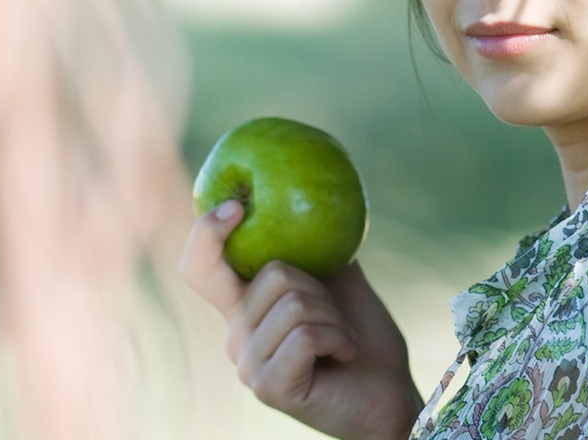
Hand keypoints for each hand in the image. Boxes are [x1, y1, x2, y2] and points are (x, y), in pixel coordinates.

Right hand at [180, 201, 423, 439]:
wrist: (389, 392)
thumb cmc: (364, 337)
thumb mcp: (338, 281)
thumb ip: (313, 247)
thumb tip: (304, 195)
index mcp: (244, 308)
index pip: (199, 267)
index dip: (206, 234)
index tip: (237, 208)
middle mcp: (236, 336)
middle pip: (272, 274)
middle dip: (321, 287)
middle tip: (336, 317)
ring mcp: (249, 365)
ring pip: (293, 304)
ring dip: (335, 317)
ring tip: (342, 340)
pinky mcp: (269, 387)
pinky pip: (307, 334)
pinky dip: (340, 338)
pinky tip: (344, 356)